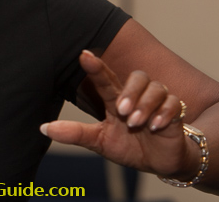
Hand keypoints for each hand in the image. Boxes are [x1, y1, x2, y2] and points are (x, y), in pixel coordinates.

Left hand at [40, 50, 199, 179]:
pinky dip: (164, 113)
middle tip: (123, 112)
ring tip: (137, 123)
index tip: (84, 55)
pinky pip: (173, 103)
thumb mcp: (100, 142)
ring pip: (155, 87)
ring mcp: (156, 102)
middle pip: (136, 77)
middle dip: (129, 92)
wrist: (159, 162)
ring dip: (145, 104)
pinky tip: (156, 125)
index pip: (105, 79)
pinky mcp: (174, 112)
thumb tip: (44, 128)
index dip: (95, 66)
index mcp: (115, 100)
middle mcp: (136, 96)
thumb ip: (75, 134)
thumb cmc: (128, 147)